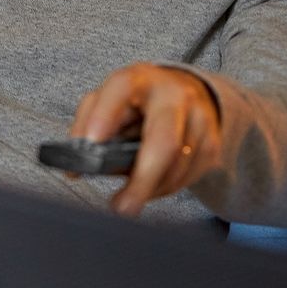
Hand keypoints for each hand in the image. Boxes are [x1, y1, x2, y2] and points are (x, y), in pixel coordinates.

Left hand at [72, 63, 222, 216]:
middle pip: (164, 140)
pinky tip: (154, 183)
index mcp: (139, 80)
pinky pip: (189, 176)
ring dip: (151, 189)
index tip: (92, 142)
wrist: (188, 93)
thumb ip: (85, 126)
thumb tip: (74, 166)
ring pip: (176, 167)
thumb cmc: (138, 103)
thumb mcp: (108, 102)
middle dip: (143, 179)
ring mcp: (198, 118)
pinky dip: (167, 188)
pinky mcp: (212, 142)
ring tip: (131, 196)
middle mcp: (173, 94)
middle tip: (123, 207)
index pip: (122, 88)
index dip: (106, 115)